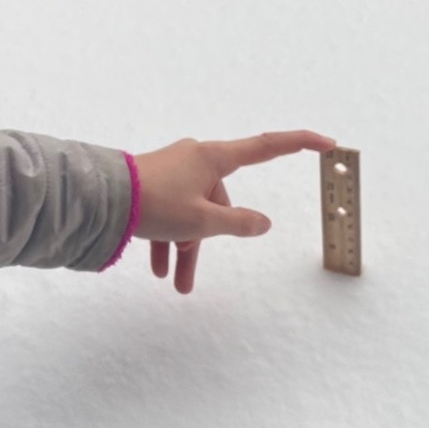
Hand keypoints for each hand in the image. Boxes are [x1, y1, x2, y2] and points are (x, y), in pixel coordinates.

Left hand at [133, 130, 335, 293]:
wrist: (100, 198)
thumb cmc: (154, 203)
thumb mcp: (202, 221)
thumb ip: (238, 223)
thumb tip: (262, 223)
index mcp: (214, 158)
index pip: (267, 147)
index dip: (299, 144)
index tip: (327, 143)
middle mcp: (196, 159)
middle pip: (219, 202)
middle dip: (205, 241)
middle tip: (186, 280)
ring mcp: (173, 170)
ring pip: (192, 213)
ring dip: (184, 249)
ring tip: (175, 285)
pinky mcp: (153, 182)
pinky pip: (171, 213)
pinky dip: (167, 239)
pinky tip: (156, 270)